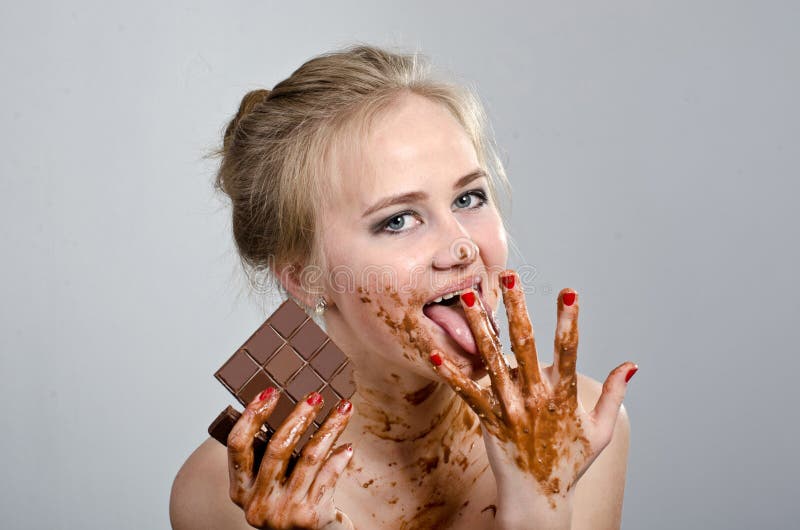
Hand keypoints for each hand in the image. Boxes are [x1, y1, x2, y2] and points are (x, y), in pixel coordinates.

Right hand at [227, 388, 354, 529]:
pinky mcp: (309, 517)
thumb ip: (271, 456)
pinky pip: (328, 477)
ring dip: (329, 428)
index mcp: (240, 490)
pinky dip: (340, 458)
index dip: (252, 415)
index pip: (237, 445)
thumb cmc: (290, 503)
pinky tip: (348, 445)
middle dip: (299, 417)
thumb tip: (290, 405)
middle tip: (315, 396)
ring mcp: (283, 512)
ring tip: (344, 409)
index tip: (270, 391)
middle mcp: (257, 503)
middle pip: (277, 448)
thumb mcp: (270, 483)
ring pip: (309, 458)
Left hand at [428, 270, 636, 523]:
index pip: (569, 351)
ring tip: (469, 300)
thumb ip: (613, 394)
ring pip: (492, 361)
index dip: (569, 321)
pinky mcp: (489, 421)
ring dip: (480, 328)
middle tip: (509, 277)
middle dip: (518, 308)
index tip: (568, 292)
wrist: (539, 501)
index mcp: (564, 396)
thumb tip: (631, 364)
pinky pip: (468, 393)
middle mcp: (537, 398)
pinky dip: (451, 374)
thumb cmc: (569, 464)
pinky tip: (435, 353)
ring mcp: (511, 410)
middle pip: (526, 345)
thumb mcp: (600, 431)